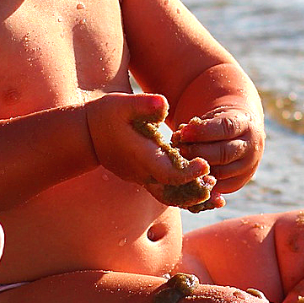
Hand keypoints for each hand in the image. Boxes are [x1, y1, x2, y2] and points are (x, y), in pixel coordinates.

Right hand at [86, 93, 213, 205]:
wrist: (86, 135)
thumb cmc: (105, 116)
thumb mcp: (122, 104)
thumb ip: (144, 105)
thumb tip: (163, 103)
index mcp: (142, 156)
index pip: (168, 173)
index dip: (188, 172)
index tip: (205, 164)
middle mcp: (144, 173)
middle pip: (174, 194)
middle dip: (196, 191)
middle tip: (215, 182)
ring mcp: (144, 179)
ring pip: (172, 198)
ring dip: (194, 199)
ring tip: (216, 195)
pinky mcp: (146, 179)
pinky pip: (168, 195)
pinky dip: (186, 197)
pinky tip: (204, 193)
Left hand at [172, 105, 264, 198]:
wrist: (240, 134)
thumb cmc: (218, 121)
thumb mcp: (212, 114)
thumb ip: (197, 122)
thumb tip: (178, 131)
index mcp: (246, 123)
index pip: (226, 128)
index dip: (202, 131)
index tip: (183, 132)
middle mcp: (251, 147)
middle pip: (224, 153)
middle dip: (198, 152)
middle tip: (178, 149)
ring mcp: (248, 167)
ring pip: (221, 172)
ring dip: (198, 168)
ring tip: (181, 161)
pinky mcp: (239, 182)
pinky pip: (219, 186)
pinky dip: (202, 181)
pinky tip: (189, 173)